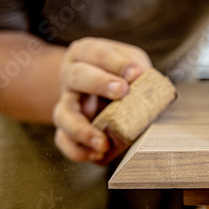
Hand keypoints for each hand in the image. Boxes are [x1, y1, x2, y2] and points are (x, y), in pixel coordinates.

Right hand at [53, 38, 151, 164]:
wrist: (102, 87)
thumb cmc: (119, 71)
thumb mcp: (131, 61)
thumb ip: (137, 68)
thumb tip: (145, 81)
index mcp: (85, 53)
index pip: (97, 54)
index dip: (116, 63)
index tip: (135, 73)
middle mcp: (70, 76)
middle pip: (76, 77)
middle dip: (100, 84)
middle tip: (122, 92)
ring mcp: (66, 102)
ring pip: (63, 115)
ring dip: (81, 129)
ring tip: (102, 143)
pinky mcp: (67, 127)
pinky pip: (63, 140)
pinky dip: (77, 150)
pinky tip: (98, 155)